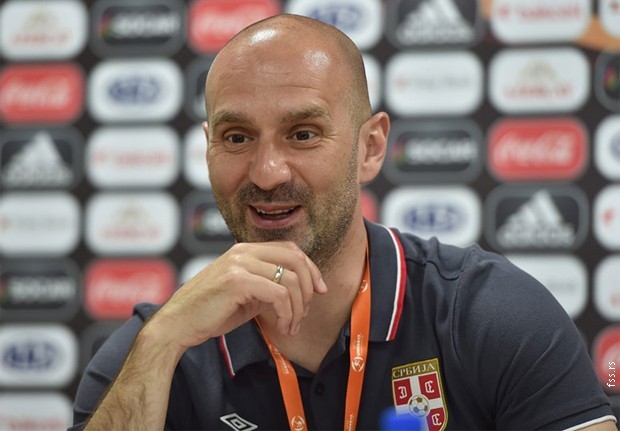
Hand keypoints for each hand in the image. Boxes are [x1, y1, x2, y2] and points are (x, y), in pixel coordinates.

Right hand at [145, 241, 327, 350]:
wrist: (178, 323)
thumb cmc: (210, 311)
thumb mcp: (246, 293)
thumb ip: (269, 285)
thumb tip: (302, 291)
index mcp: (245, 250)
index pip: (291, 249)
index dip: (311, 268)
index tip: (320, 290)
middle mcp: (243, 251)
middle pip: (296, 259)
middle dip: (310, 288)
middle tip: (305, 313)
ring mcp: (240, 263)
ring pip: (291, 280)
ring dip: (298, 308)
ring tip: (291, 326)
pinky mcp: (237, 281)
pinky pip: (279, 295)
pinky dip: (287, 314)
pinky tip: (282, 327)